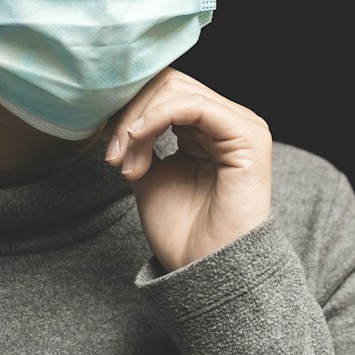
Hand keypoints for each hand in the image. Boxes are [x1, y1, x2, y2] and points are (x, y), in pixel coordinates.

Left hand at [104, 68, 272, 271]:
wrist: (205, 271)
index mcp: (206, 127)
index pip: (163, 90)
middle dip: (130, 115)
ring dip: (138, 122)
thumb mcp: (149, 175)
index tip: (107, 150)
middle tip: (113, 156)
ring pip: (176, 91)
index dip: (128, 110)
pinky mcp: (247, 134)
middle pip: (167, 84)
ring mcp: (240, 124)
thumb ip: (138, 140)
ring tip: (127, 163)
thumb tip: (117, 115)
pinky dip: (156, 117)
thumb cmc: (183, 231)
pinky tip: (138, 140)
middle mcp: (226, 120)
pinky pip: (193, 105)